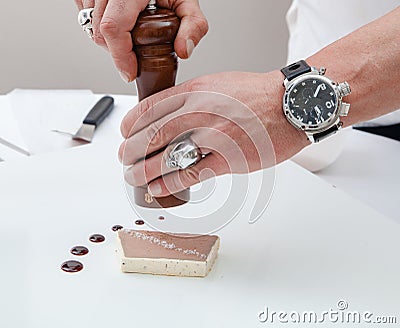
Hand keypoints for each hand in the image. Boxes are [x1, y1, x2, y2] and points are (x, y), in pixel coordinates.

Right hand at [73, 0, 207, 81]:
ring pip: (91, 25)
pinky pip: (86, 15)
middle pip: (100, 31)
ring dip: (109, 41)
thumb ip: (193, 25)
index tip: (130, 72)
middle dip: (117, 52)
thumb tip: (184, 50)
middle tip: (134, 58)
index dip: (120, 56)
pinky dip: (101, 27)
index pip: (113, 27)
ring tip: (129, 39)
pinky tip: (121, 26)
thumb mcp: (187, 1)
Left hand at [119, 71, 308, 196]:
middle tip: (125, 159)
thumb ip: (192, 98)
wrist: (292, 104)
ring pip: (167, 156)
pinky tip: (158, 187)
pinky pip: (191, 173)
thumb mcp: (218, 84)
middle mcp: (201, 111)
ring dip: (145, 170)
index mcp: (196, 91)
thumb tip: (169, 116)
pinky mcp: (229, 159)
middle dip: (132, 150)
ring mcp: (214, 136)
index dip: (131, 124)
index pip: (151, 107)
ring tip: (134, 177)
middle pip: (153, 134)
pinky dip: (170, 182)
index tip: (124, 134)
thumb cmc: (257, 94)